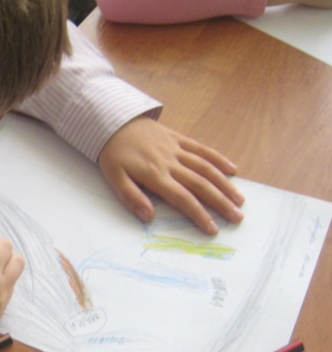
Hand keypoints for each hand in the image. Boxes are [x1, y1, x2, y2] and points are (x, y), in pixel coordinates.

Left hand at [97, 116, 244, 234]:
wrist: (112, 122)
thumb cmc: (113, 154)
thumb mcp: (114, 178)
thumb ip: (131, 198)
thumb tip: (149, 217)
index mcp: (155, 175)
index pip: (182, 198)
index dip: (198, 214)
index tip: (213, 229)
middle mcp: (170, 163)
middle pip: (200, 184)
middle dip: (220, 202)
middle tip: (238, 217)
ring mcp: (176, 149)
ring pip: (206, 168)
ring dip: (225, 184)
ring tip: (240, 200)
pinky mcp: (178, 138)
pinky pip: (202, 149)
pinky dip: (218, 159)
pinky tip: (233, 169)